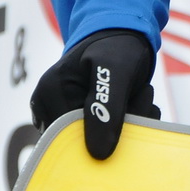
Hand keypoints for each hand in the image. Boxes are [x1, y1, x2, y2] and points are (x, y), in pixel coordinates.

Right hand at [30, 29, 157, 159]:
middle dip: (119, 127)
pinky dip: (126, 125)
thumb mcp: (117, 69)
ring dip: (127, 125)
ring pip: (98, 142)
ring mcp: (60, 115)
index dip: (107, 133)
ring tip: (138, 95)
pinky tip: (134, 104)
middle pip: (85, 142)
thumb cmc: (118, 47)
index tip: (133, 111)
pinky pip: (103, 137)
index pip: (73, 137)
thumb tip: (97, 154)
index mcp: (50, 92)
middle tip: (141, 98)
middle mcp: (48, 107)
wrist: (123, 36)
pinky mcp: (76, 120)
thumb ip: (107, 107)